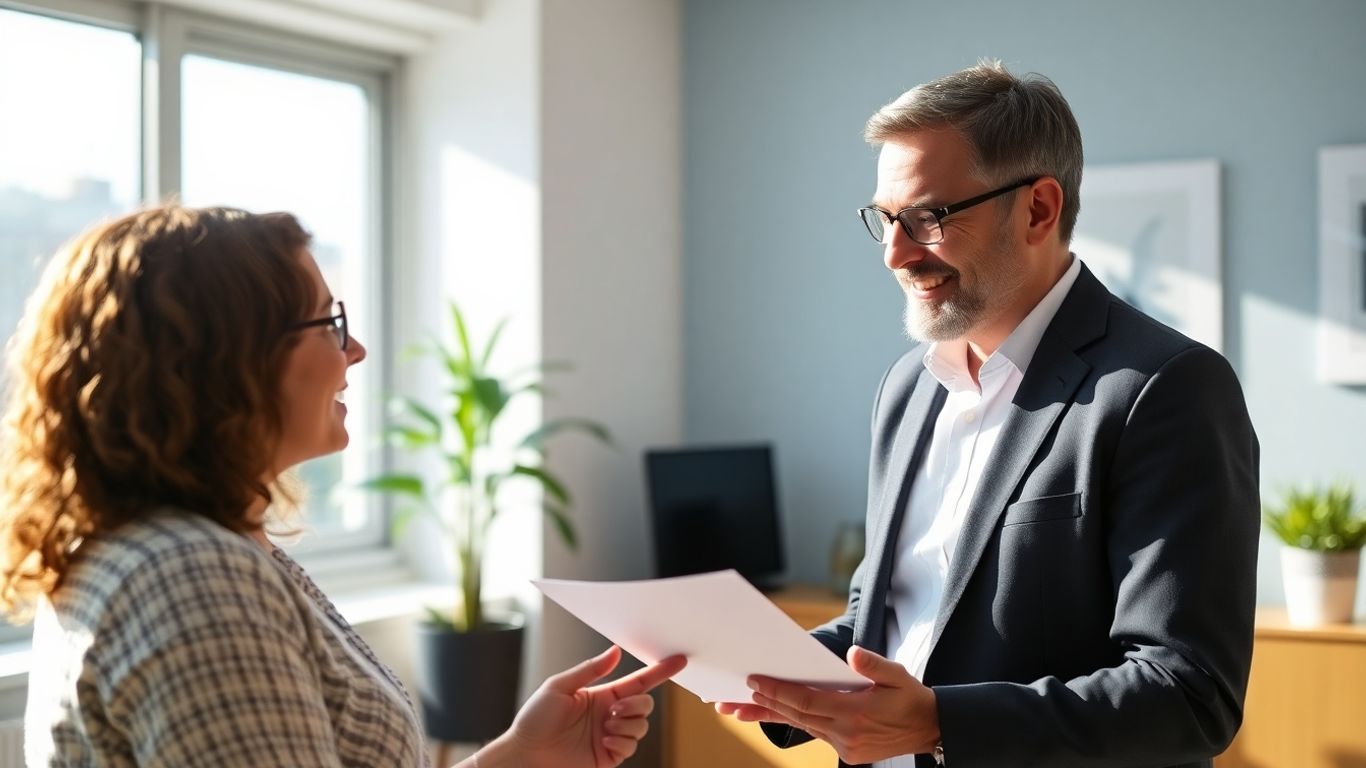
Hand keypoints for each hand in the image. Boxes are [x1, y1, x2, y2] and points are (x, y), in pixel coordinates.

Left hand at [501, 645, 686, 767]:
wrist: (526, 754)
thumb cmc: (536, 719)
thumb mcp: (559, 686)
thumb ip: (590, 669)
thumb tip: (615, 651)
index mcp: (602, 695)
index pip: (637, 681)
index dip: (659, 671)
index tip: (678, 660)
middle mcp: (610, 715)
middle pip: (645, 704)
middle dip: (636, 704)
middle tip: (613, 710)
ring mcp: (611, 736)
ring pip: (641, 725)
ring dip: (627, 724)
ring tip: (605, 727)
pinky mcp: (609, 757)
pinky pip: (631, 746)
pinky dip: (621, 742)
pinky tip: (603, 742)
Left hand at [716, 646, 938, 764]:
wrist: (931, 729)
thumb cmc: (912, 698)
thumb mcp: (898, 676)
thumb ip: (874, 665)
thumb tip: (852, 655)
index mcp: (856, 713)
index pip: (807, 701)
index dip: (778, 691)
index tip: (755, 681)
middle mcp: (846, 734)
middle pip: (797, 716)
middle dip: (765, 704)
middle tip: (737, 695)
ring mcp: (845, 746)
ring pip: (802, 726)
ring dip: (773, 715)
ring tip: (743, 708)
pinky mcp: (847, 753)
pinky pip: (815, 733)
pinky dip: (795, 721)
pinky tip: (777, 713)